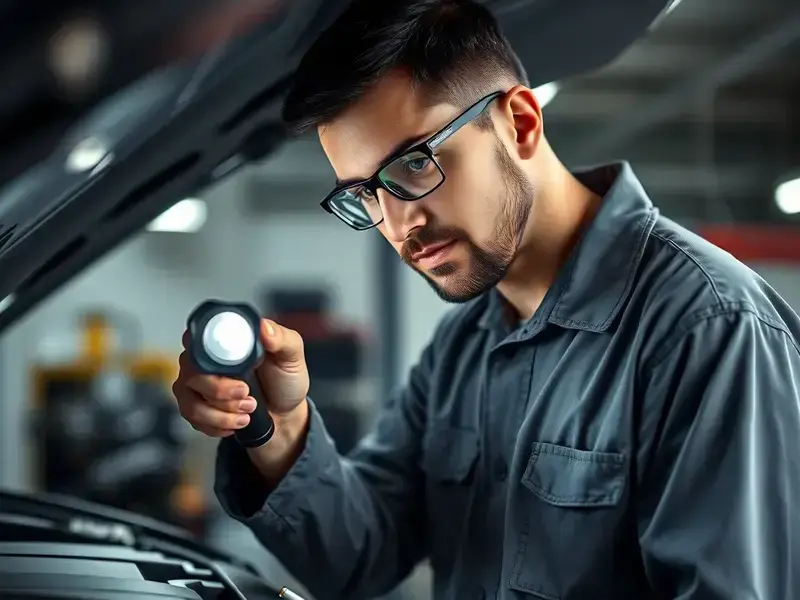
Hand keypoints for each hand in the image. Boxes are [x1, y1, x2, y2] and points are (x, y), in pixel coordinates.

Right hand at [172, 319, 309, 437]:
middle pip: (192, 373)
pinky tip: (235, 420)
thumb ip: (283, 339)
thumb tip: (265, 328)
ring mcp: (196, 383)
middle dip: (221, 391)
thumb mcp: (292, 356)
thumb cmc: (284, 381)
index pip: (197, 338)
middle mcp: (205, 358)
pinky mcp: (194, 405)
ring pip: (190, 400)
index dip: (212, 358)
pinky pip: (192, 418)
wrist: (284, 414)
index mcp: (226, 340)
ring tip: (247, 409)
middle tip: (246, 394)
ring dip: (221, 413)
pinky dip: (217, 424)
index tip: (235, 372)